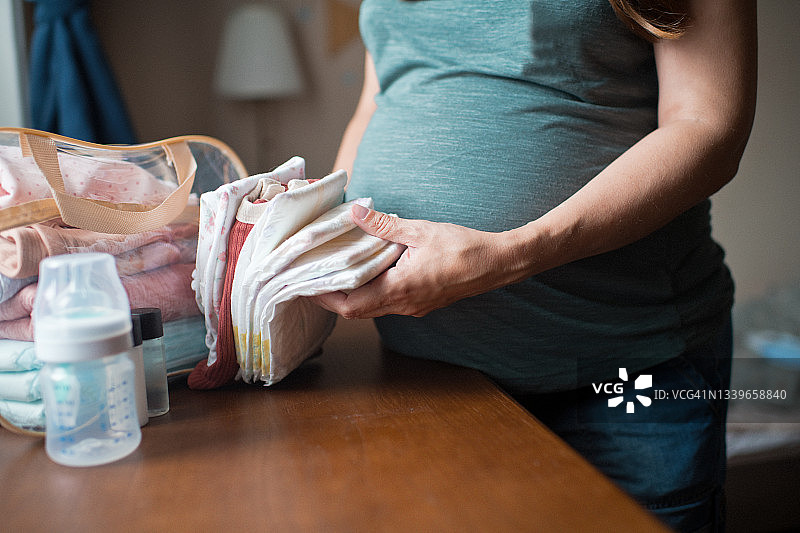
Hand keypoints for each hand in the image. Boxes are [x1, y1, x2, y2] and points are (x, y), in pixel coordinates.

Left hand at [311, 204, 526, 318]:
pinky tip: (364, 271)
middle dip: (331, 296)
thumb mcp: (421, 230)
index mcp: (401, 289)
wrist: (498, 264)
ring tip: (332, 272)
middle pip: (356, 311)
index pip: (351, 304)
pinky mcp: (421, 303)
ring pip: (371, 308)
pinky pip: (387, 303)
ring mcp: (414, 307)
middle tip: (311, 277)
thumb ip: (383, 224)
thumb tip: (354, 211)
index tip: (305, 283)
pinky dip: (369, 291)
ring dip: (350, 294)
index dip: (324, 297)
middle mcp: (405, 305)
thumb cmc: (464, 248)